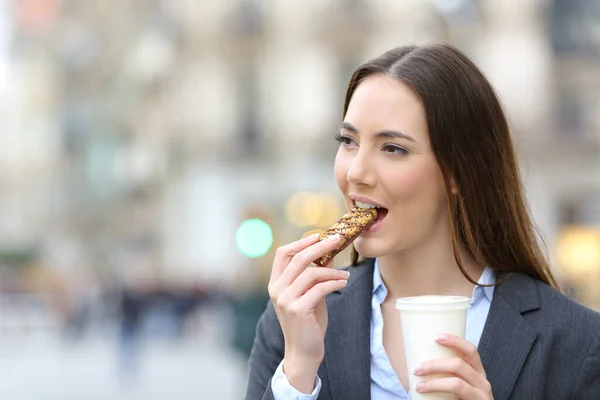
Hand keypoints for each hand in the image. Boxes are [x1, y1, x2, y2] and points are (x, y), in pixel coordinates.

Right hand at [268, 233, 346, 392]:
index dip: (300, 242)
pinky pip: (319, 288)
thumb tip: (328, 253)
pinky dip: (334, 283)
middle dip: (320, 247)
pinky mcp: (297, 309)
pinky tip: (343, 283)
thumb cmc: (308, 322)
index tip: (318, 236)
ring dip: (332, 271)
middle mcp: (277, 289)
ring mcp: (285, 299)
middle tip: (337, 239)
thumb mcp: (310, 294)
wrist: (304, 351)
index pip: (283, 254)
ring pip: (311, 273)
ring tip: (345, 275)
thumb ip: (315, 275)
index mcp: (276, 283)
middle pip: (298, 258)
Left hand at [413, 334, 492, 398]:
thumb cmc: (460, 399)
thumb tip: (415, 364)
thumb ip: (444, 373)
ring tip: (417, 384)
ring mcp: (482, 394)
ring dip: (433, 381)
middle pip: (461, 362)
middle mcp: (482, 380)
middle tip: (416, 368)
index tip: (435, 336)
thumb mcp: (455, 383)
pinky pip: (458, 390)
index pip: (470, 350)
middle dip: (435, 364)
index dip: (454, 340)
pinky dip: (437, 389)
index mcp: (476, 371)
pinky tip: (423, 392)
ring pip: (457, 380)